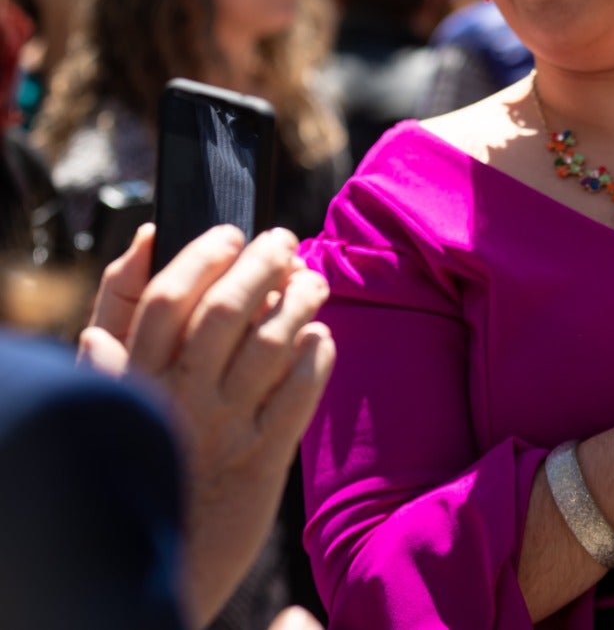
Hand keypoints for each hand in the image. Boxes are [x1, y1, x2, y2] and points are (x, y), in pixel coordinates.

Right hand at [78, 224, 335, 626]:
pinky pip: (296, 398)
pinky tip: (322, 338)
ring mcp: (223, 429)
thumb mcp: (117, 390)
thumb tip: (142, 245)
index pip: (169, 301)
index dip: (204, 256)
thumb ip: (122, 323)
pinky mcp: (261, 460)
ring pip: (268, 347)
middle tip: (285, 241)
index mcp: (139, 379)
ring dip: (298, 304)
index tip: (231, 232)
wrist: (169, 554)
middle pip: (225, 313)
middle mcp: (181, 399)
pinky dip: (314, 360)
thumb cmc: (146, 455)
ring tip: (314, 281)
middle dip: (260, 267)